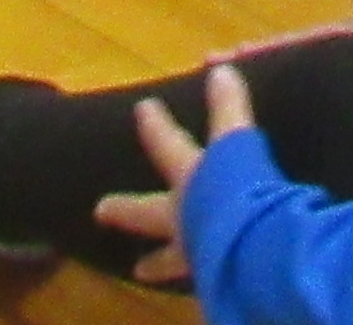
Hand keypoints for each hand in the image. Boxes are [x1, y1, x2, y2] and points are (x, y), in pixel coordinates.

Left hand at [97, 61, 252, 286]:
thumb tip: (219, 68)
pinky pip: (196, 280)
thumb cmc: (241, 191)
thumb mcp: (238, 143)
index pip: (167, 145)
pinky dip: (195, 281)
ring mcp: (195, 254)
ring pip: (168, 256)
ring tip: (141, 269)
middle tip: (100, 209)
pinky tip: (199, 284)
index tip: (141, 109)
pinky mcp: (214, 282)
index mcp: (190, 179)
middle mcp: (184, 217)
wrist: (252, 250)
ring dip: (157, 260)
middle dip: (125, 208)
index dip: (155, 126)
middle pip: (148, 211)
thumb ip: (229, 108)